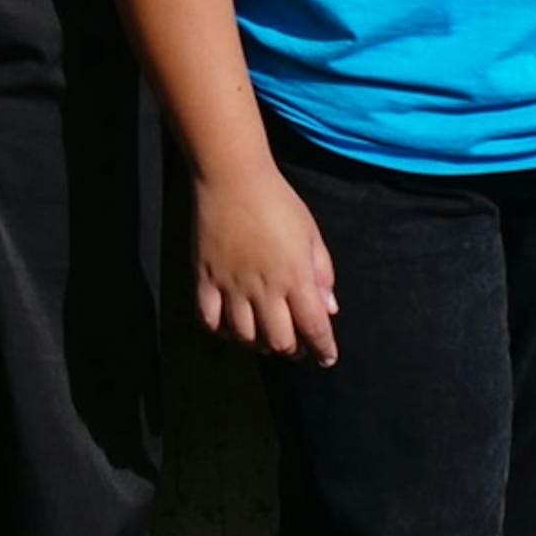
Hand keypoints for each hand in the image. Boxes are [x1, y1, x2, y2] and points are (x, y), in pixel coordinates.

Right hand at [194, 160, 338, 363]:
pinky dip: (222, 330)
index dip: (323, 348)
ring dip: (258, 344)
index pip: (314, 326)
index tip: (327, 358)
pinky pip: (210, 320)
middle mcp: (264, 288)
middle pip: (278, 341)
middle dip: (292, 350)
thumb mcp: (311, 233)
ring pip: (244, 336)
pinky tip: (232, 326)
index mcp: (295, 276)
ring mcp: (231, 285)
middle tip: (296, 346)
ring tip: (265, 338)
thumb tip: (330, 309)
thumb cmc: (278, 201)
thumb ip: (322, 272)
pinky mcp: (205, 279)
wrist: (232, 178)